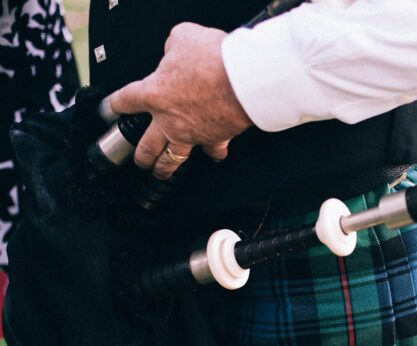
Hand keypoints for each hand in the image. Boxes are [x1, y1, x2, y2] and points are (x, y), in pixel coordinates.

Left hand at [109, 23, 252, 178]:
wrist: (242, 81)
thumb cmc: (212, 59)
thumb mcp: (183, 38)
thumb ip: (174, 46)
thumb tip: (177, 49)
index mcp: (154, 93)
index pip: (125, 101)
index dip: (114, 105)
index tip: (110, 108)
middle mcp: (169, 120)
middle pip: (146, 145)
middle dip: (140, 155)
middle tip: (138, 160)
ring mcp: (193, 133)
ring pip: (173, 158)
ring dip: (165, 167)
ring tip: (161, 172)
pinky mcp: (217, 138)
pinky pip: (213, 150)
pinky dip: (213, 153)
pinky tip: (214, 155)